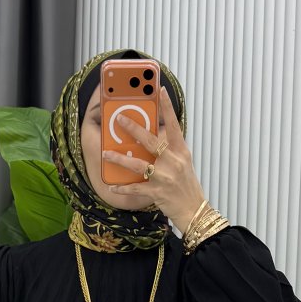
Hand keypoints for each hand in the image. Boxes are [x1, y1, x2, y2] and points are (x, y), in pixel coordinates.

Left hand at [104, 85, 206, 234]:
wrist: (194, 210)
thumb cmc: (187, 186)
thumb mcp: (183, 163)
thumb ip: (170, 149)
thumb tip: (153, 136)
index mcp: (181, 152)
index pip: (174, 125)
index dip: (167, 107)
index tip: (160, 90)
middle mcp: (173, 162)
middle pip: (150, 141)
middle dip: (133, 129)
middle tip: (119, 119)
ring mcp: (165, 178)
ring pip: (138, 164)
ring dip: (119, 159)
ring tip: (106, 153)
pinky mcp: (157, 193)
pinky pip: (136, 188)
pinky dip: (123, 187)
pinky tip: (113, 186)